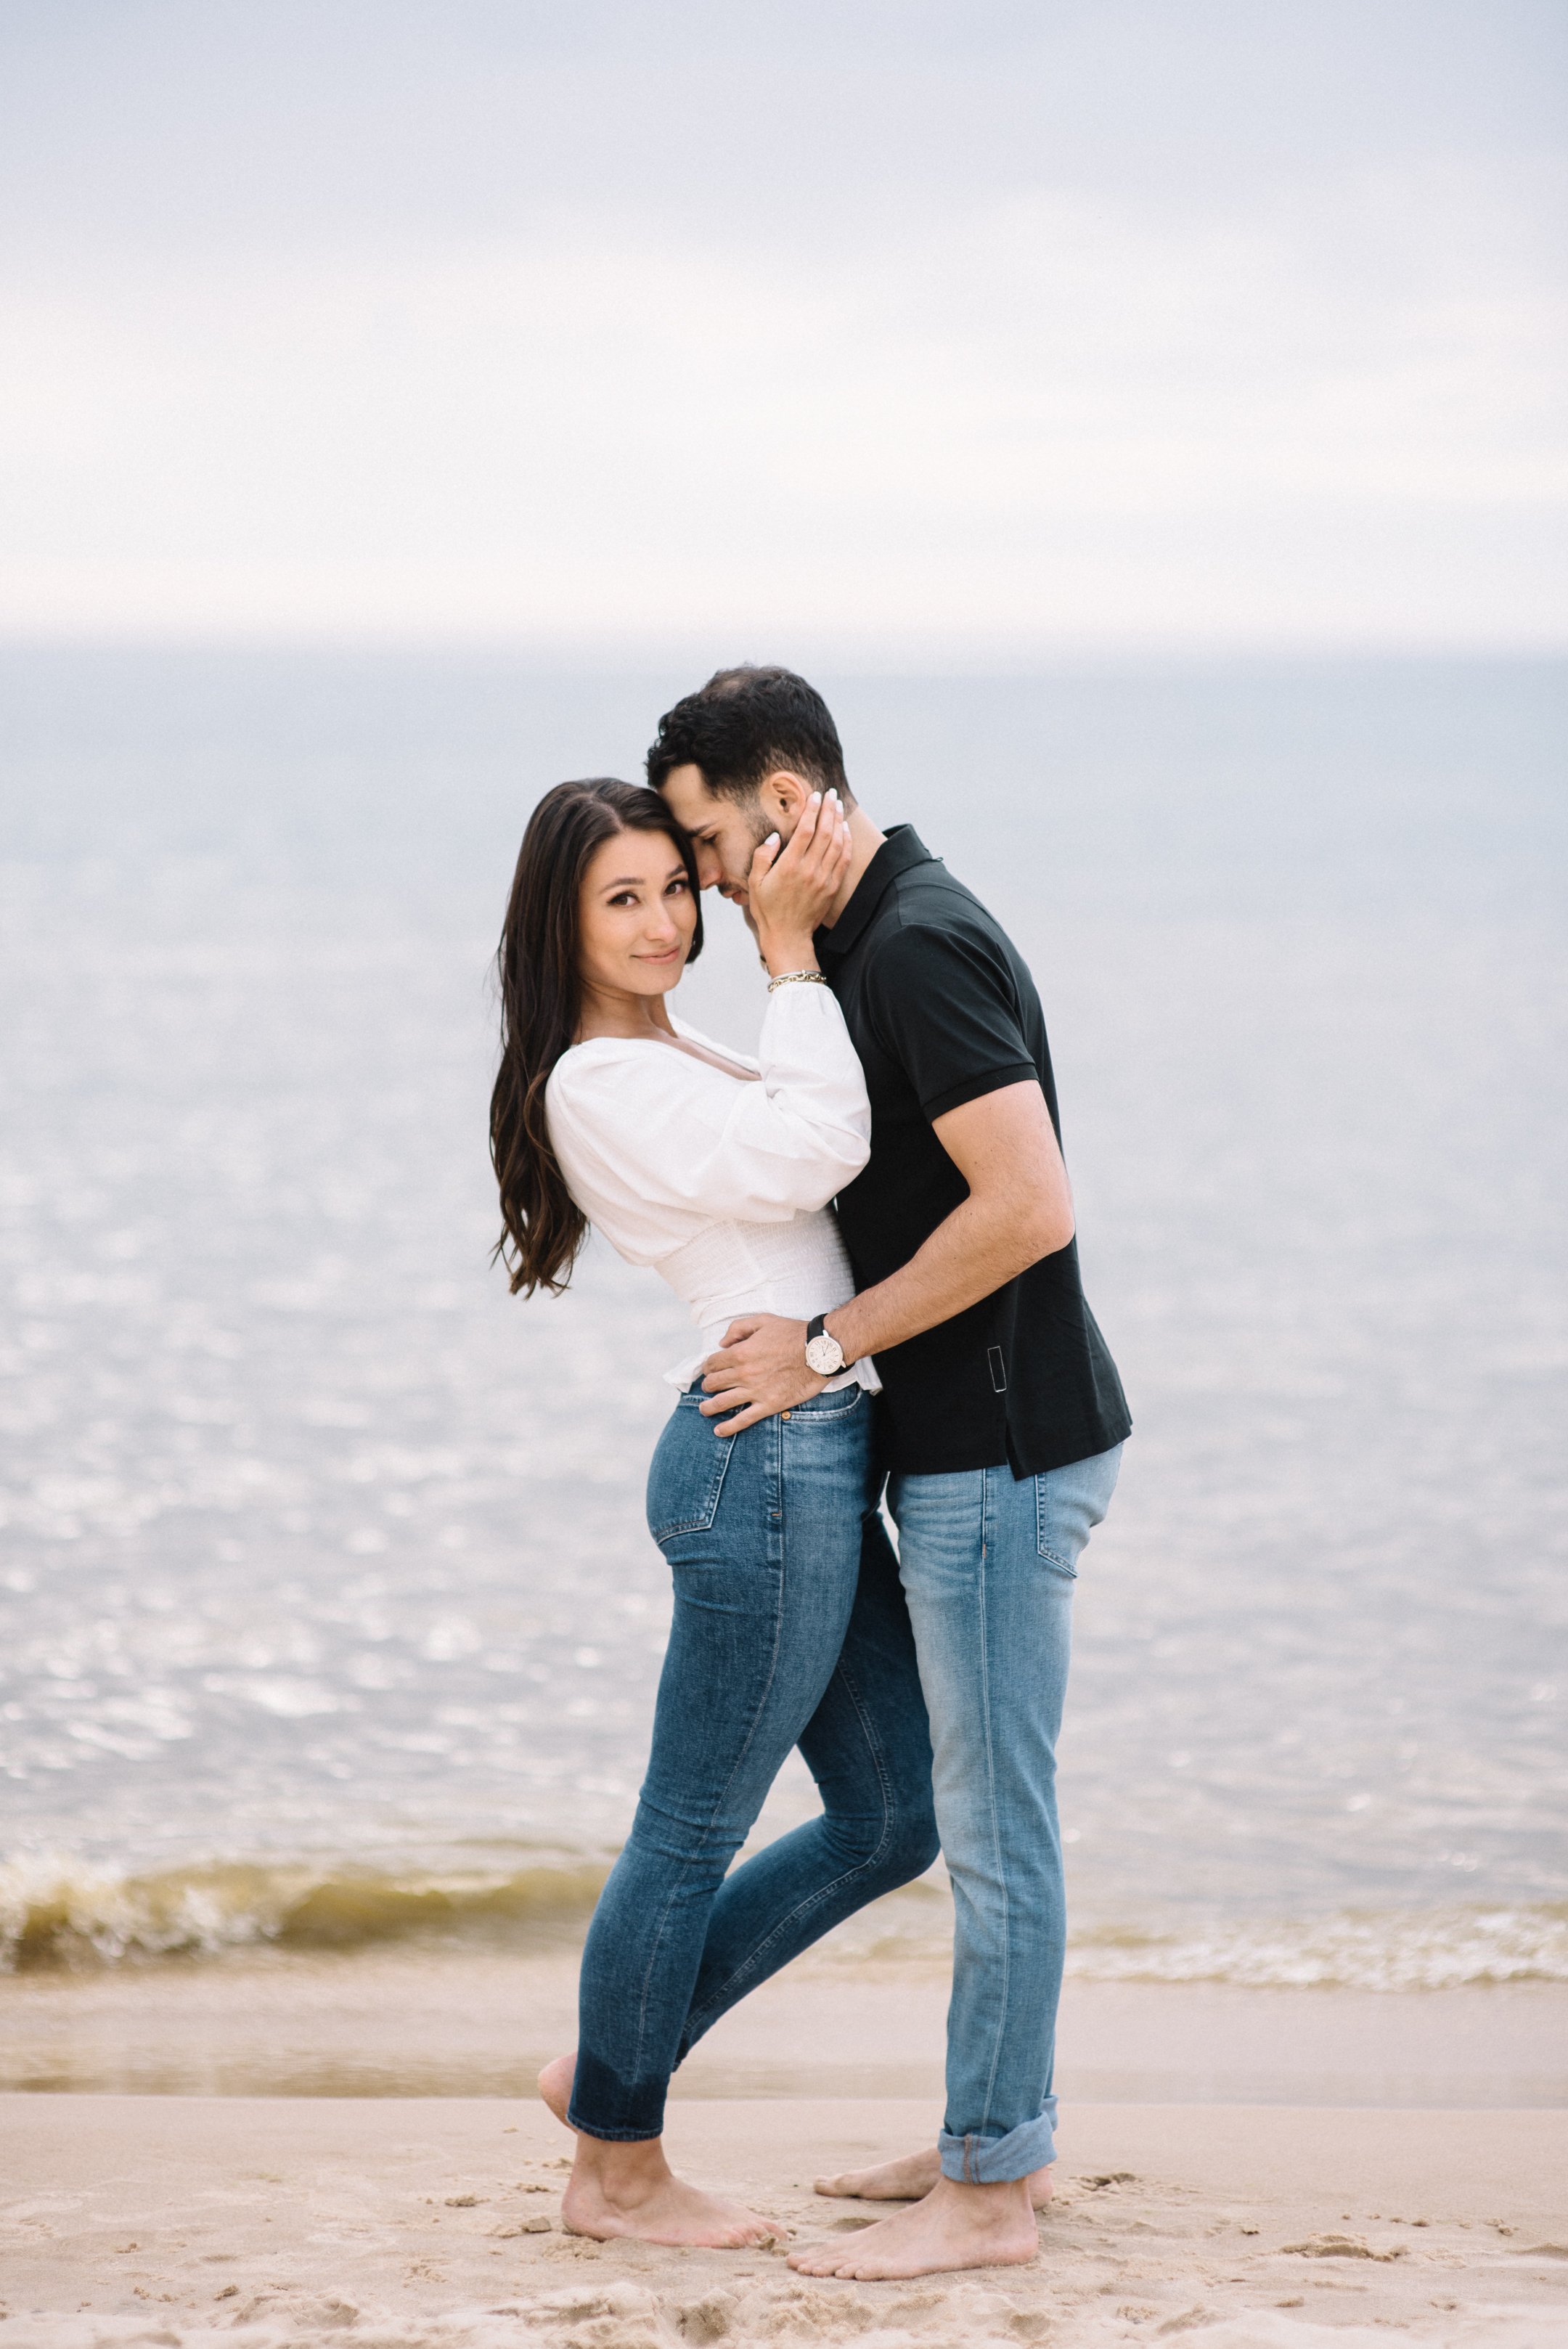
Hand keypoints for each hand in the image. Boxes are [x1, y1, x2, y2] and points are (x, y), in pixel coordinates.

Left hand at [699, 1315, 829, 1432]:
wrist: (819, 1352)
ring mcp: (755, 1391)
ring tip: (704, 1410)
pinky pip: (743, 1420)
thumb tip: (721, 1343)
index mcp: (740, 1352)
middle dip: (707, 1385)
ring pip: (722, 1403)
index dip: (708, 1366)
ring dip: (708, 1407)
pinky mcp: (768, 1405)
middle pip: (713, 1383)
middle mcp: (743, 1374)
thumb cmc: (793, 1333)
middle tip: (709, 1386)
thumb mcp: (763, 1320)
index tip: (709, 1369)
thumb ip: (738, 1328)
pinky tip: (719, 1431)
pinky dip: (728, 1427)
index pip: (712, 1363)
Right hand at [747, 792, 851, 972]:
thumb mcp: (755, 883)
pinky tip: (844, 830)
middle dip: (828, 810)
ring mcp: (824, 879)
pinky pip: (844, 859)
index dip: (812, 810)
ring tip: (838, 806)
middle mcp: (809, 870)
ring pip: (837, 843)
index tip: (815, 795)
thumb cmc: (767, 909)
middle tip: (831, 794)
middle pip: (825, 832)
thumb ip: (762, 857)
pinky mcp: (832, 887)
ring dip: (838, 822)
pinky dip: (846, 842)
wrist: (788, 936)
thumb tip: (774, 837)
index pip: (806, 831)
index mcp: (789, 866)